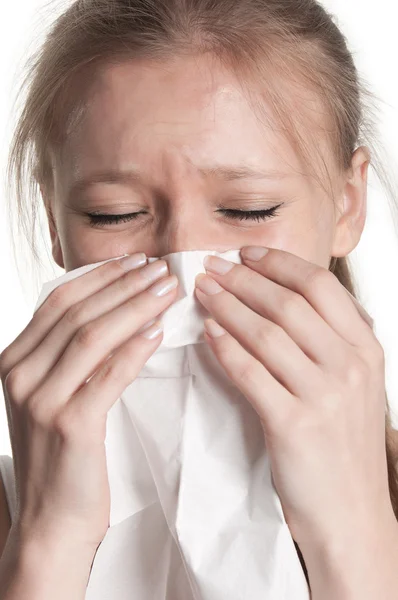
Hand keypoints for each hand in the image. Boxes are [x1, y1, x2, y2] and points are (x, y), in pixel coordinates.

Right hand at [0, 254, 178, 552]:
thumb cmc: (63, 455)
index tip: (136, 261)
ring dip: (134, 307)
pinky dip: (134, 349)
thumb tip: (115, 309)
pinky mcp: (68, 425)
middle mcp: (20, 373)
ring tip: (167, 291)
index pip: (59, 301)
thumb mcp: (54, 395)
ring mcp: (40, 399)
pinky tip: (158, 332)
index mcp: (15, 359)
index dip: (100, 276)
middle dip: (124, 285)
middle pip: (77, 312)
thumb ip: (70, 355)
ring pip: (91, 335)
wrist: (52, 520)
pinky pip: (107, 375)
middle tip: (161, 269)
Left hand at [194, 246, 392, 550]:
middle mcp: (350, 365)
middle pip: (289, 303)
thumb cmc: (344, 445)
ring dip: (228, 307)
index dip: (278, 263)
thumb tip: (287, 298)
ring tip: (203, 292)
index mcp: (366, 348)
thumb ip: (332, 341)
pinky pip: (251, 373)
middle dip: (244, 279)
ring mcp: (324, 395)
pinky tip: (208, 334)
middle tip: (212, 267)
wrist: (350, 512)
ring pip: (266, 333)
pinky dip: (226, 348)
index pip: (320, 286)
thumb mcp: (356, 384)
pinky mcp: (294, 424)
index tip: (245, 253)